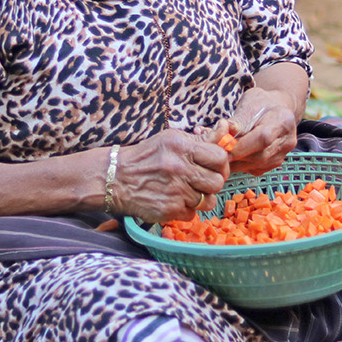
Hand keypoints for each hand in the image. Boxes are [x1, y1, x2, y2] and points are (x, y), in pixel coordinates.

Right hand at [114, 129, 229, 222]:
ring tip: (188, 191)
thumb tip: (225, 128)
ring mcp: (174, 191)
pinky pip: (192, 213)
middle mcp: (179, 169)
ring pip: (208, 201)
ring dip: (201, 198)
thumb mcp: (172, 140)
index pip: (220, 158)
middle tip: (202, 181)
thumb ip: (201, 139)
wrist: (116, 178)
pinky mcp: (168, 210)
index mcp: (182, 147)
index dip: (221, 165)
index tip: (214, 167)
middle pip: (217, 182)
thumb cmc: (147, 156)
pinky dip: (187, 209)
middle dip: (213, 182)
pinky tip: (175, 200)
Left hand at [211, 84, 299, 175]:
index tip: (223, 145)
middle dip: (236, 155)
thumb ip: (238, 119)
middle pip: (260, 155)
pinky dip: (241, 165)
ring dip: (236, 162)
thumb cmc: (260, 104)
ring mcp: (283, 154)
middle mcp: (287, 140)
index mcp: (284, 120)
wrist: (274, 110)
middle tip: (216, 152)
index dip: (242, 145)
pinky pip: (255, 169)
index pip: (263, 138)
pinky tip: (231, 157)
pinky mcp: (274, 164)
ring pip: (257, 165)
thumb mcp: (249, 103)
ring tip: (221, 154)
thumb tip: (222, 131)